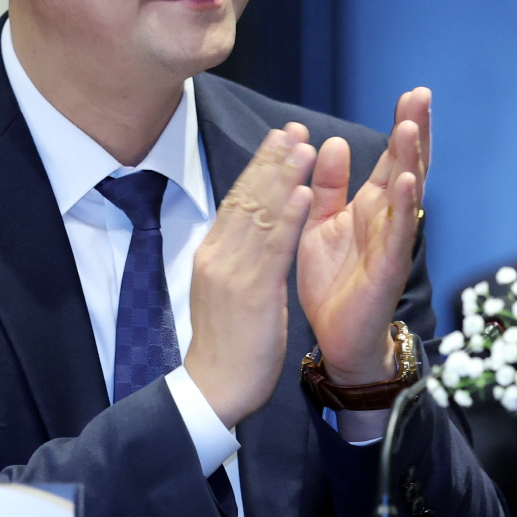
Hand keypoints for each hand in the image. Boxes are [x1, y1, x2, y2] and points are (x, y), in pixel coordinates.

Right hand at [184, 125, 315, 428]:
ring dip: (284, 178)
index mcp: (212, 254)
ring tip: (304, 147)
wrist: (214, 388)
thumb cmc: (227, 344)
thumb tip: (251, 230)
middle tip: (293, 129)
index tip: (278, 140)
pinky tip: (302, 193)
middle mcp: (218, 256)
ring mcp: (232, 272)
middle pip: (247, 198)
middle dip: (272, 161)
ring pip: (261, 215)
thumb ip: (238, 258)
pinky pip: (273, 249)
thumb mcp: (225, 290)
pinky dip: (288, 217)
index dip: (258, 168)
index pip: (236, 201)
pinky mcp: (251, 292)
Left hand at [297, 88, 430, 386]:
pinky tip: (408, 182)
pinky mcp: (389, 267)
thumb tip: (334, 141)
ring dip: (411, 160)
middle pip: (408, 166)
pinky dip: (405, 206)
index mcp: (372, 206)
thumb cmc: (332, 280)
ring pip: (407, 194)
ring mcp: (393, 241)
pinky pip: (399, 233)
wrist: (336, 337)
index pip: (392, 159)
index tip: (411, 93)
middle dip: (414, 132)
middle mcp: (388, 218)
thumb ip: (327, 186)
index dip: (403, 127)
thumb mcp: (320, 223)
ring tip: (411, 127)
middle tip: (421, 95)